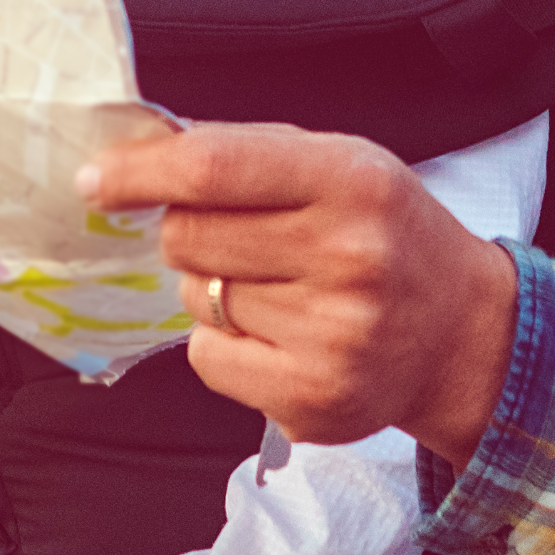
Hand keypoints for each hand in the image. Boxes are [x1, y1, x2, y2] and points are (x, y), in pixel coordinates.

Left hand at [78, 123, 517, 461]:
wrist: (459, 332)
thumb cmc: (383, 233)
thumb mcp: (340, 165)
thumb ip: (246, 155)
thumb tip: (133, 158)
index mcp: (354, 181)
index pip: (215, 169)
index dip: (140, 173)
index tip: (95, 182)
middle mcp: (351, 258)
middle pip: (189, 236)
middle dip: (190, 233)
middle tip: (243, 240)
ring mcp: (334, 337)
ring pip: (196, 298)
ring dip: (215, 290)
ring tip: (283, 290)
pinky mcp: (313, 399)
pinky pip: (206, 359)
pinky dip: (224, 345)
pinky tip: (280, 336)